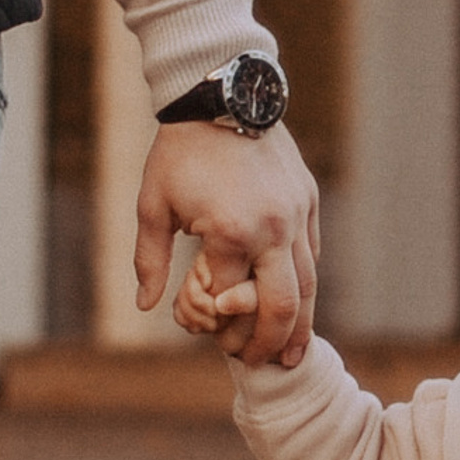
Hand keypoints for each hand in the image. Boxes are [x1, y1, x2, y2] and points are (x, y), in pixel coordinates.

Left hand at [135, 119, 318, 370]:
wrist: (221, 94)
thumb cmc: (179, 151)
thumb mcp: (152, 205)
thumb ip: (150, 260)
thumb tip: (147, 306)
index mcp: (229, 232)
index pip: (227, 298)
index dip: (214, 322)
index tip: (205, 332)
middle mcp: (271, 229)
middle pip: (282, 305)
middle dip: (272, 342)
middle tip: (264, 365)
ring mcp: (296, 215)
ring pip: (309, 284)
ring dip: (301, 324)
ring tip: (295, 354)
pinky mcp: (308, 201)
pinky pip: (312, 254)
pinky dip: (306, 285)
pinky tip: (301, 306)